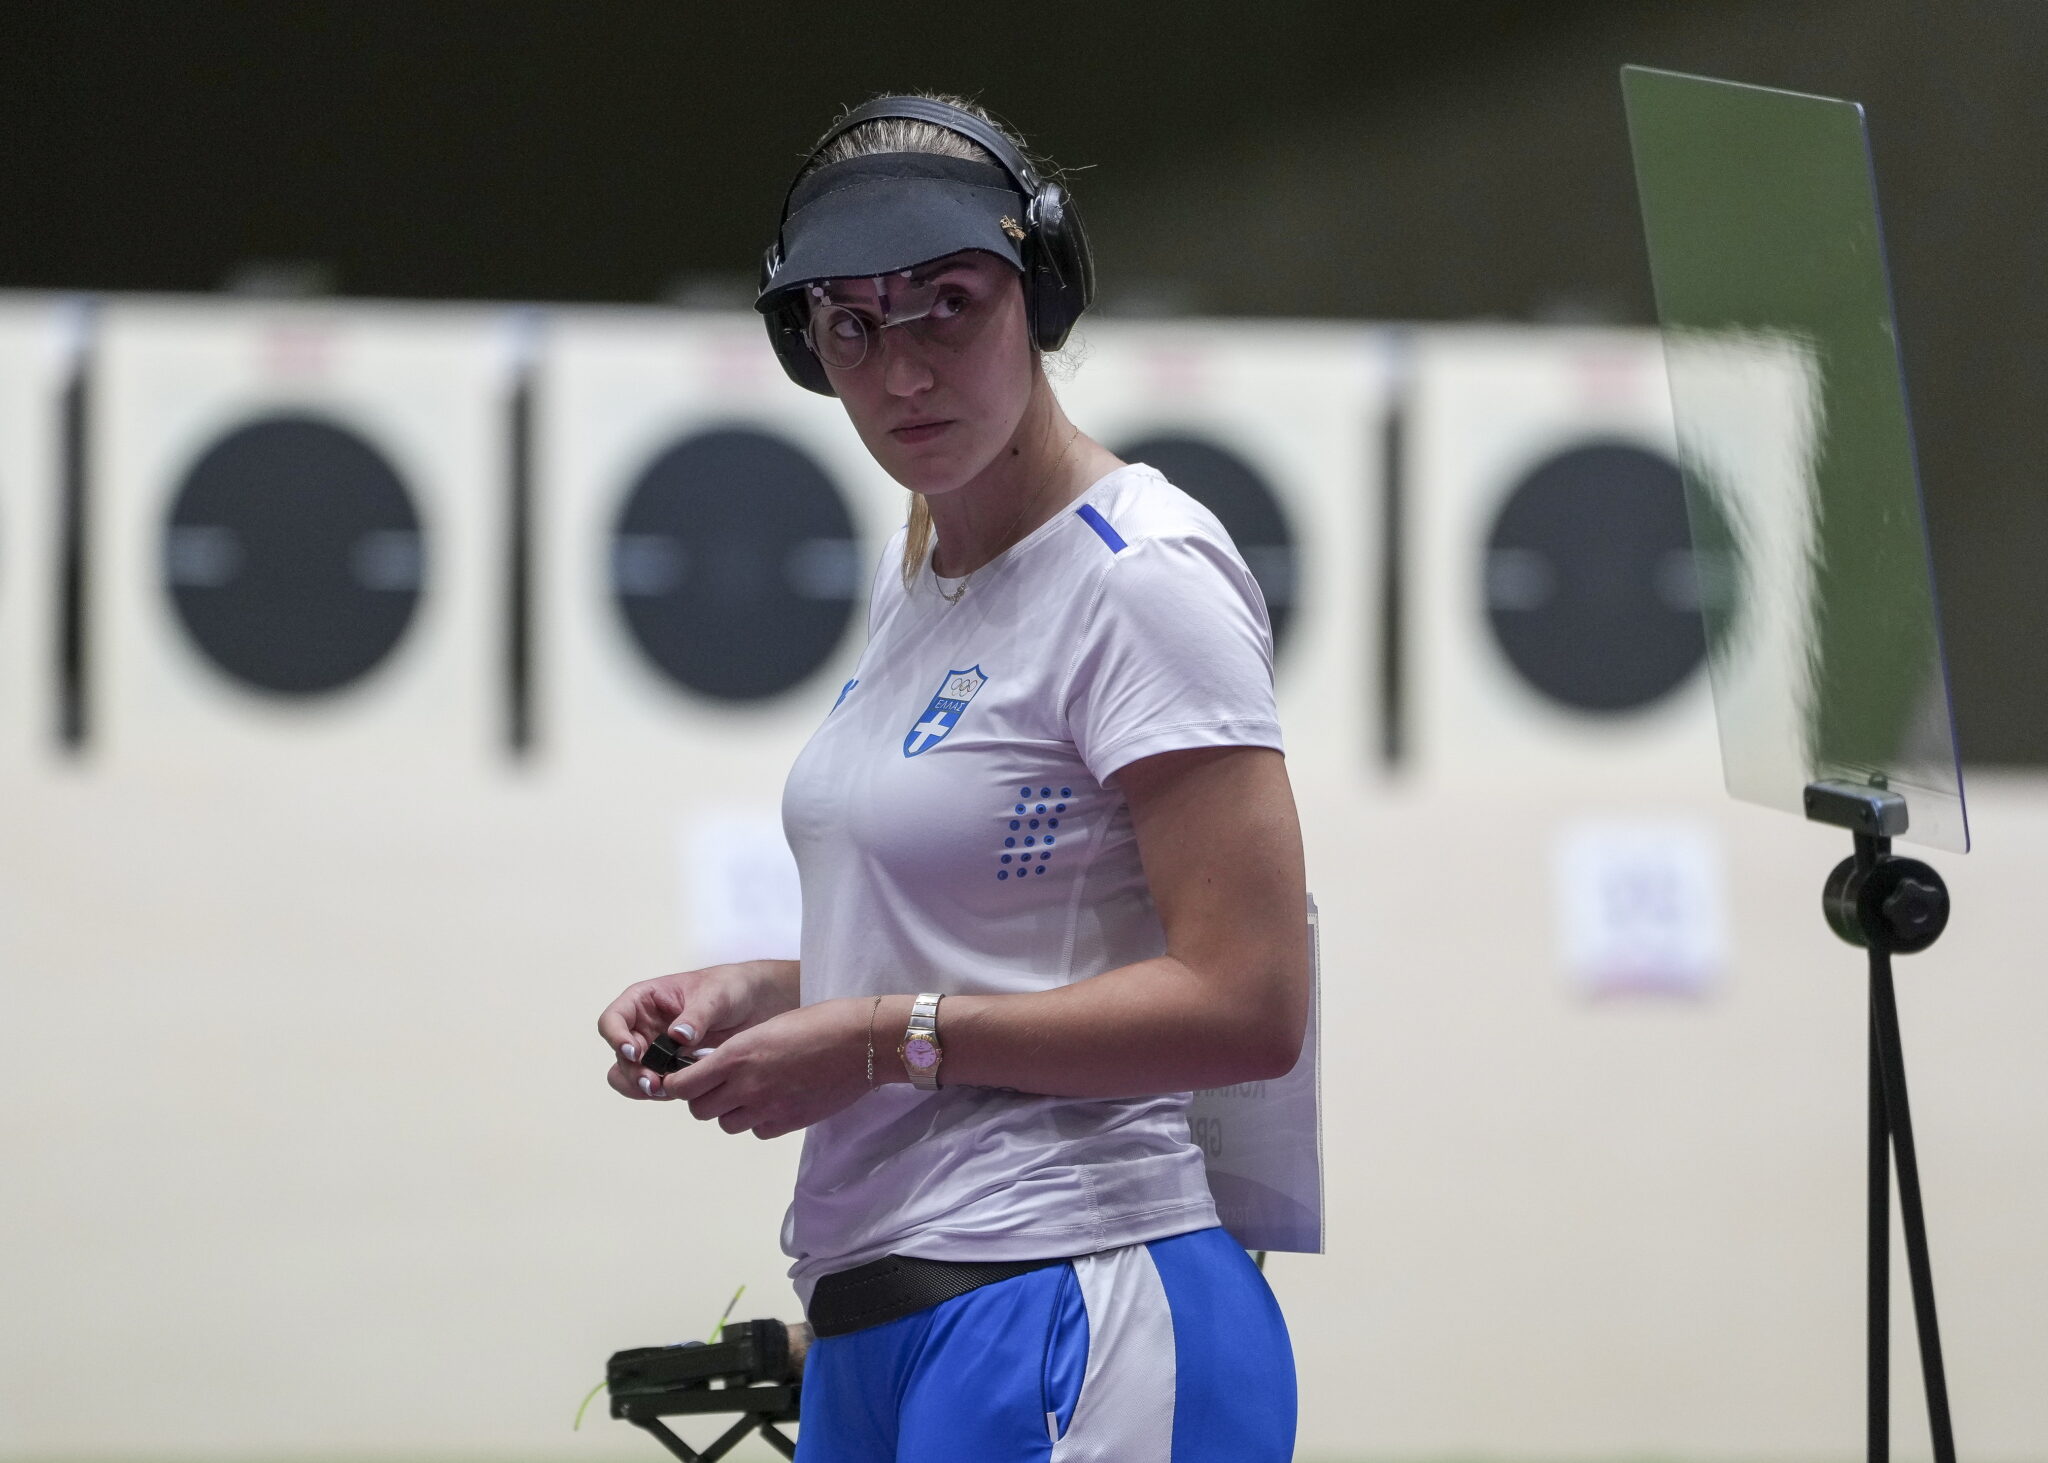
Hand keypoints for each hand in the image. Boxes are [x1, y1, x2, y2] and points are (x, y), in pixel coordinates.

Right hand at [598, 960, 798, 1102]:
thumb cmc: (730, 988)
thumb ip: (697, 1015)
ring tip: (665, 1091)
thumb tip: (677, 1036)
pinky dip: (663, 1092)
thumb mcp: (716, 995)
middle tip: (654, 1082)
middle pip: (621, 1055)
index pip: (613, 1019)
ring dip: (642, 1086)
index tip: (634, 1052)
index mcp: (644, 1000)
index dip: (616, 1037)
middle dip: (633, 1071)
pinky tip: (682, 1091)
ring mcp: (656, 1050)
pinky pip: (656, 1085)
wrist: (756, 1005)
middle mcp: (644, 1026)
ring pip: (632, 1075)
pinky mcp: (672, 1069)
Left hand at [658, 997, 873, 1140]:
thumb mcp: (765, 1028)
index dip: (678, 1085)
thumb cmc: (818, 1022)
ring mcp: (767, 1108)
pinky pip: (757, 1131)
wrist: (861, 1042)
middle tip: (717, 1085)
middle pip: (699, 1110)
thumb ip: (736, 1052)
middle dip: (702, 1098)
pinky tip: (774, 1102)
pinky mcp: (788, 1123)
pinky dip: (758, 1121)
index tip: (682, 1079)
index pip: (682, 1086)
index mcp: (736, 1055)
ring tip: (750, 1092)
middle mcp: (746, 1086)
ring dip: (730, 1111)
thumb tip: (715, 1069)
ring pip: (726, 1124)